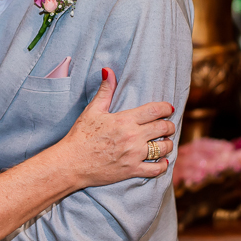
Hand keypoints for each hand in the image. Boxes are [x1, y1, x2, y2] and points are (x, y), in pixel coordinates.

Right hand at [55, 67, 174, 188]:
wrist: (71, 163)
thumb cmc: (80, 135)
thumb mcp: (92, 110)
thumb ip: (105, 91)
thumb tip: (108, 70)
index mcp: (124, 120)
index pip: (155, 110)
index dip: (166, 108)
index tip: (168, 109)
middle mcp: (132, 137)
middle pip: (163, 128)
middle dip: (169, 126)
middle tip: (167, 126)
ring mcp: (133, 155)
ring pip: (163, 148)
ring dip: (168, 144)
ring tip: (165, 142)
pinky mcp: (132, 170)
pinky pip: (156, 169)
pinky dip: (163, 165)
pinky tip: (162, 162)